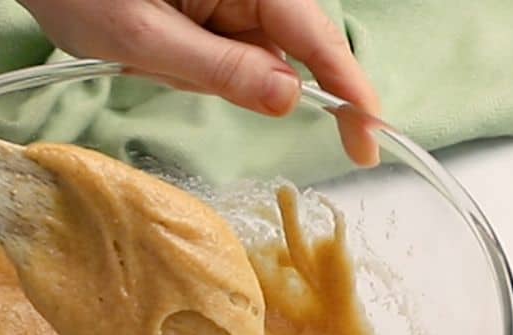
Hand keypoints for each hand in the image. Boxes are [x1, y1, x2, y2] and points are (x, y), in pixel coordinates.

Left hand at [18, 0, 380, 165]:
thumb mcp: (144, 39)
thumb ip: (219, 69)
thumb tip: (290, 100)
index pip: (318, 40)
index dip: (350, 93)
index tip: (369, 142)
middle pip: (290, 53)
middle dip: (245, 82)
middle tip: (175, 69)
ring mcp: (233, 0)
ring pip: (255, 61)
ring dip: (207, 75)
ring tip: (148, 50)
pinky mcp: (213, 12)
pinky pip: (226, 55)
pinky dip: (194, 69)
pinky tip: (153, 50)